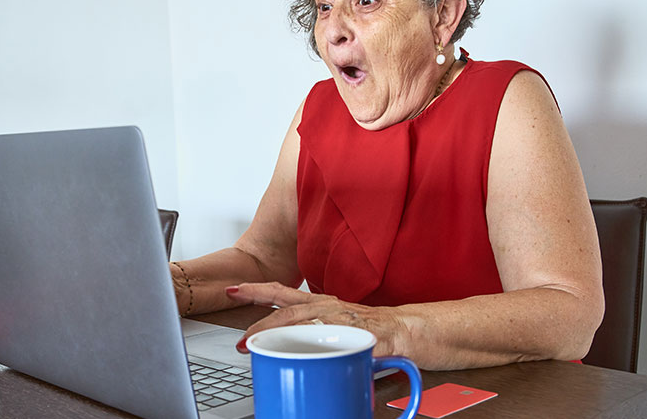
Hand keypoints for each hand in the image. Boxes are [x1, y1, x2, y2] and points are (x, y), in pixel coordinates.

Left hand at [225, 282, 402, 355]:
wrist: (413, 328)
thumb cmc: (376, 329)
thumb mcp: (337, 328)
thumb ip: (314, 334)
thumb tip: (284, 346)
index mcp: (322, 304)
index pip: (283, 293)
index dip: (257, 291)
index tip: (233, 289)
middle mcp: (331, 307)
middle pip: (288, 309)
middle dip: (259, 323)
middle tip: (240, 339)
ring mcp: (347, 319)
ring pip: (307, 323)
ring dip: (281, 336)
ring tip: (261, 347)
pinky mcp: (366, 335)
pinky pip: (340, 342)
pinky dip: (323, 351)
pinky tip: (310, 356)